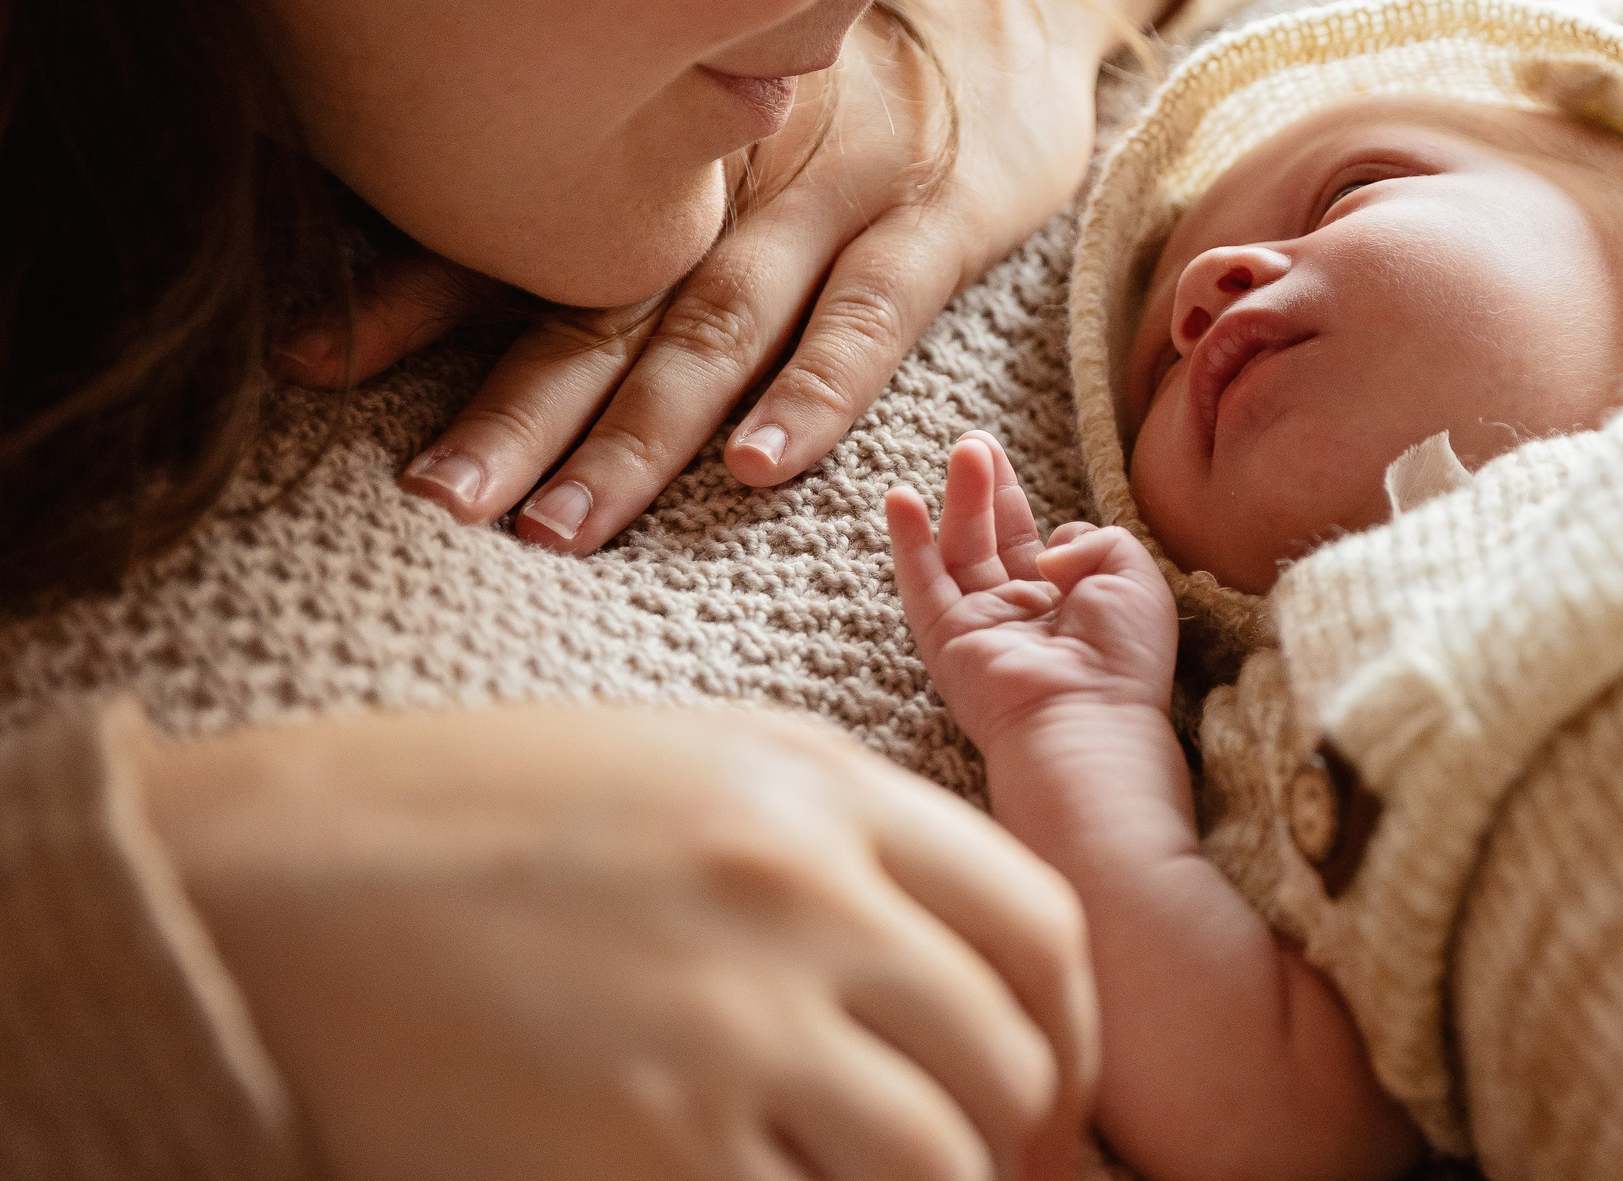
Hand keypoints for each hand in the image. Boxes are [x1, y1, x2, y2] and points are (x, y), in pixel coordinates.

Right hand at [140, 704, 1100, 1180]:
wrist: (265, 888)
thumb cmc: (474, 823)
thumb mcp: (689, 766)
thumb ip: (843, 849)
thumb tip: (966, 976)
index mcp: (818, 792)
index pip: (1040, 927)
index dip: (1072, 1033)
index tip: (1049, 1095)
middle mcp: (797, 901)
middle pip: (1008, 1060)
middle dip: (1021, 1145)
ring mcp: (724, 1032)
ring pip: (935, 1166)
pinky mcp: (644, 1153)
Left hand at [282, 0, 1200, 554]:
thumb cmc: (847, 62)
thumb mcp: (722, 86)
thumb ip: (614, 159)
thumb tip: (441, 206)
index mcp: (663, 145)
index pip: (521, 228)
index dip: (413, 295)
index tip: (308, 363)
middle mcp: (729, 170)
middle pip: (604, 306)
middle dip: (512, 413)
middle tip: (436, 505)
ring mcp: (832, 192)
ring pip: (716, 329)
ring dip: (637, 435)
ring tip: (560, 527)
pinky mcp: (934, 218)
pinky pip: (869, 316)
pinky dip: (814, 393)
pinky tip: (757, 467)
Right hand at [889, 432, 1178, 749]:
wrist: (1088, 719)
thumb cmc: (1123, 659)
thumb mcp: (1135, 577)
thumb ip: (1097, 540)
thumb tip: (1051, 543)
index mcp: (1071, 606)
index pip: (1041, 547)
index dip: (1041, 518)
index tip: (1033, 493)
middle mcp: (1023, 616)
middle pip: (994, 540)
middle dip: (985, 489)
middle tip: (976, 441)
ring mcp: (982, 627)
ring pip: (961, 551)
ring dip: (959, 499)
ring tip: (964, 448)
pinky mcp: (947, 640)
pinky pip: (921, 584)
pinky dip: (908, 542)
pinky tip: (900, 499)